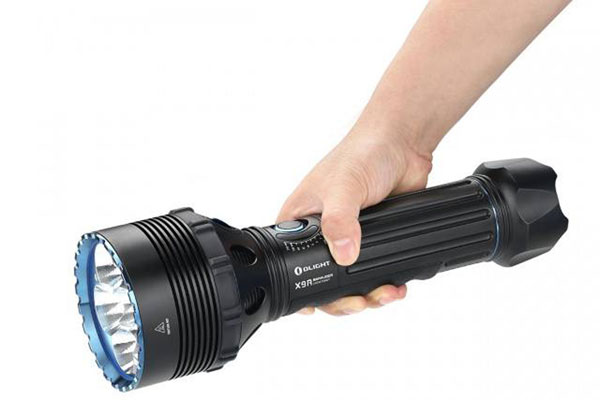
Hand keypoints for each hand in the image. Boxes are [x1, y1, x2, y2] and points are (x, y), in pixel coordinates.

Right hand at [277, 128, 432, 315]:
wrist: (403, 145)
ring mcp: (348, 238)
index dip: (303, 287)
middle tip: (360, 302)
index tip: (320, 304)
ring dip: (367, 296)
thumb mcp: (344, 187)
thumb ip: (339, 221)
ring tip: (384, 295)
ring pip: (351, 281)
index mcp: (300, 220)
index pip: (291, 263)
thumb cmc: (362, 154)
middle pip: (323, 280)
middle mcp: (321, 232)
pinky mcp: (373, 240)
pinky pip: (375, 271)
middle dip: (341, 299)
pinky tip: (396, 286)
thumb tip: (343, 254)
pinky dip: (385, 284)